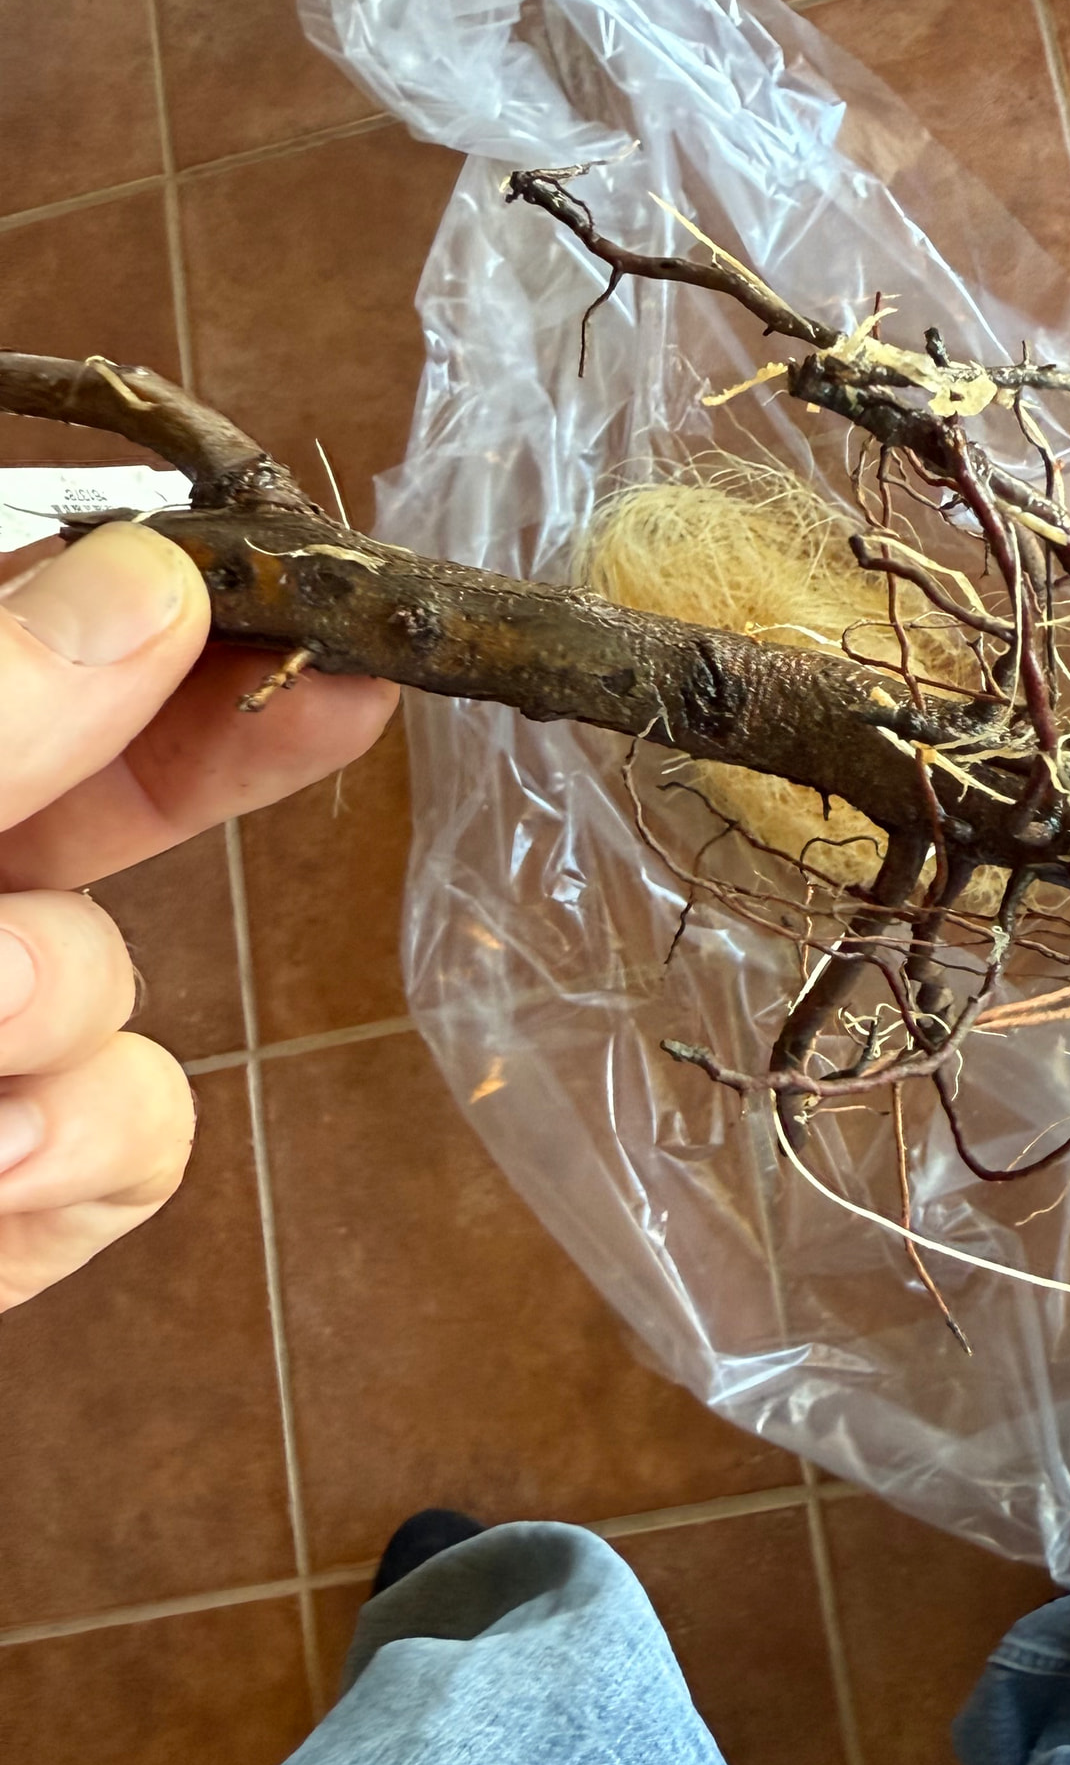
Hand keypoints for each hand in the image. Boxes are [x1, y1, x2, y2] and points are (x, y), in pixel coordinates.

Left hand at [0, 521, 396, 1310]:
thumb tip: (150, 581)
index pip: (27, 639)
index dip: (149, 589)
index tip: (278, 564)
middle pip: (117, 790)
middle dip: (210, 758)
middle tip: (343, 693)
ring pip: (124, 990)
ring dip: (60, 1014)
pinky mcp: (18, 1200)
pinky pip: (143, 1144)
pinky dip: (84, 1158)